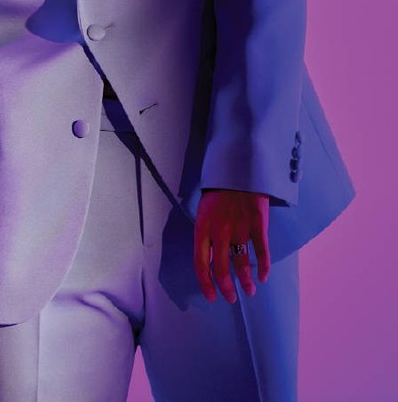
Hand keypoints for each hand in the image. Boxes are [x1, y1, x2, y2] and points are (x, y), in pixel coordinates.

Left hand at [193, 189, 269, 303]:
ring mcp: (240, 229)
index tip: (211, 296)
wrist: (238, 167)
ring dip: (246, 282)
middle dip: (227, 289)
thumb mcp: (204, 210)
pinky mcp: (257, 225)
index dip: (206, 284)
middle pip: (222, 270)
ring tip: (250, 291)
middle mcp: (220, 232)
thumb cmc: (219, 189)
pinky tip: (264, 277)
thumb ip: (206, 232)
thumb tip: (209, 254)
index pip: (201, 264)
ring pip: (242, 264)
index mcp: (203, 228)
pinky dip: (263, 267)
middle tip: (231, 298)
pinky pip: (261, 252)